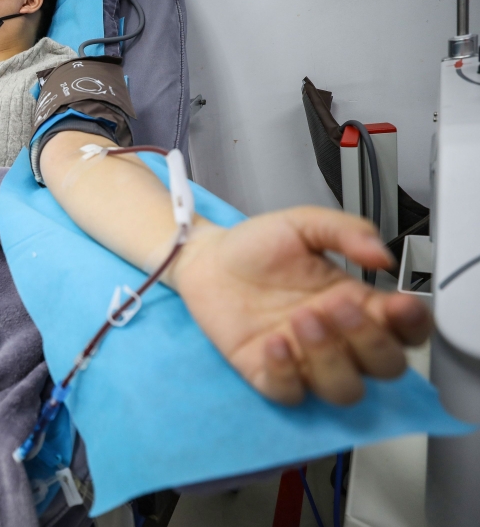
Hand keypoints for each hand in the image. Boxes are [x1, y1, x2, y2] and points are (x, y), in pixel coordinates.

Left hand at [170, 207, 431, 405]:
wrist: (205, 259)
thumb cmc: (256, 246)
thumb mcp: (304, 224)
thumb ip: (346, 231)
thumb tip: (383, 256)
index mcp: (357, 304)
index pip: (407, 331)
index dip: (414, 325)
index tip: (399, 304)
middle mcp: (337, 338)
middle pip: (385, 368)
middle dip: (370, 342)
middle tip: (335, 306)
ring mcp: (304, 360)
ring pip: (344, 390)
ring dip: (330, 359)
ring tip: (301, 318)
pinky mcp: (267, 373)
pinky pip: (290, 394)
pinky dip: (286, 375)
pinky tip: (274, 342)